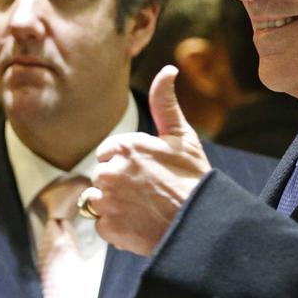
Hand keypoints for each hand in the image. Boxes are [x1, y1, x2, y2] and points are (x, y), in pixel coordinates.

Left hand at [90, 66, 210, 254]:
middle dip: (117, 184)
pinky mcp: (107, 226)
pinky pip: (101, 225)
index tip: (145, 174)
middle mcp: (111, 170)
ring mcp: (107, 199)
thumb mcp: (182, 136)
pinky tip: (137, 225)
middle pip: (100, 176)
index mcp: (125, 145)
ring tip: (141, 209)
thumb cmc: (193, 180)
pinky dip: (115, 228)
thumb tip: (168, 70)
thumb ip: (166, 103)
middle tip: (146, 194)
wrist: (200, 224)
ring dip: (113, 205)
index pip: (106, 153)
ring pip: (97, 200)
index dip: (125, 164)